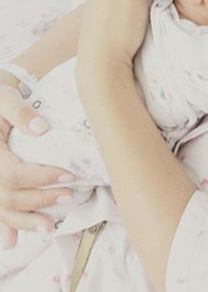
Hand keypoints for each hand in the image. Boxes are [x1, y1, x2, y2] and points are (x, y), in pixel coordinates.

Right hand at [0, 84, 73, 248]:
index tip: (69, 176)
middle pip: (8, 196)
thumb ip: (21, 113)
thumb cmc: (1, 97)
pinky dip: (4, 226)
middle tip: (69, 196)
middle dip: (40, 200)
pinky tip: (12, 243)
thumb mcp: (7, 98)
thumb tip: (42, 128)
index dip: (41, 178)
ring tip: (49, 228)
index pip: (13, 175)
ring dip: (24, 222)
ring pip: (0, 209)